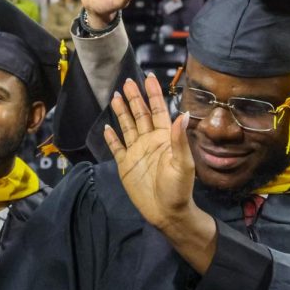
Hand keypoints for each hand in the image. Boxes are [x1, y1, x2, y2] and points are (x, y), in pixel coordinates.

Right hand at [103, 75, 216, 273]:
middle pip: (140, 114)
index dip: (154, 94)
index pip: (158, 110)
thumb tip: (182, 113)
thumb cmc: (179, 189)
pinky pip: (116, 146)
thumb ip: (179, 139)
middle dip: (134, 97)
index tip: (149, 77)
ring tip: (115, 96)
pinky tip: (107, 127)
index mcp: (165, 138)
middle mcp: (150, 141)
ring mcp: (136, 151)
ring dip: (122, 111)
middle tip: (127, 81)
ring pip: (127, 126)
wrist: (166, 212)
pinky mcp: (125, 164)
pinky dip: (111, 137)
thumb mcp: (182, 164)